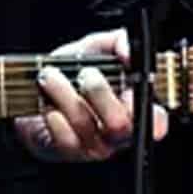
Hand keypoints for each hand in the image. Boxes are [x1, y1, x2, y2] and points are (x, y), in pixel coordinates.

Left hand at [11, 27, 168, 161]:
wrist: (36, 88)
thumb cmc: (74, 70)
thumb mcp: (98, 48)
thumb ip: (119, 41)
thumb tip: (129, 50)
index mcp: (135, 108)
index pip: (156, 121)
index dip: (147, 110)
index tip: (130, 88)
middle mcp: (118, 133)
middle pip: (119, 125)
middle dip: (99, 92)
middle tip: (84, 73)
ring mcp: (95, 146)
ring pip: (85, 125)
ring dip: (63, 93)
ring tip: (50, 75)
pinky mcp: (68, 152)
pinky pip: (64, 138)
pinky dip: (52, 115)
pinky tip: (46, 102)